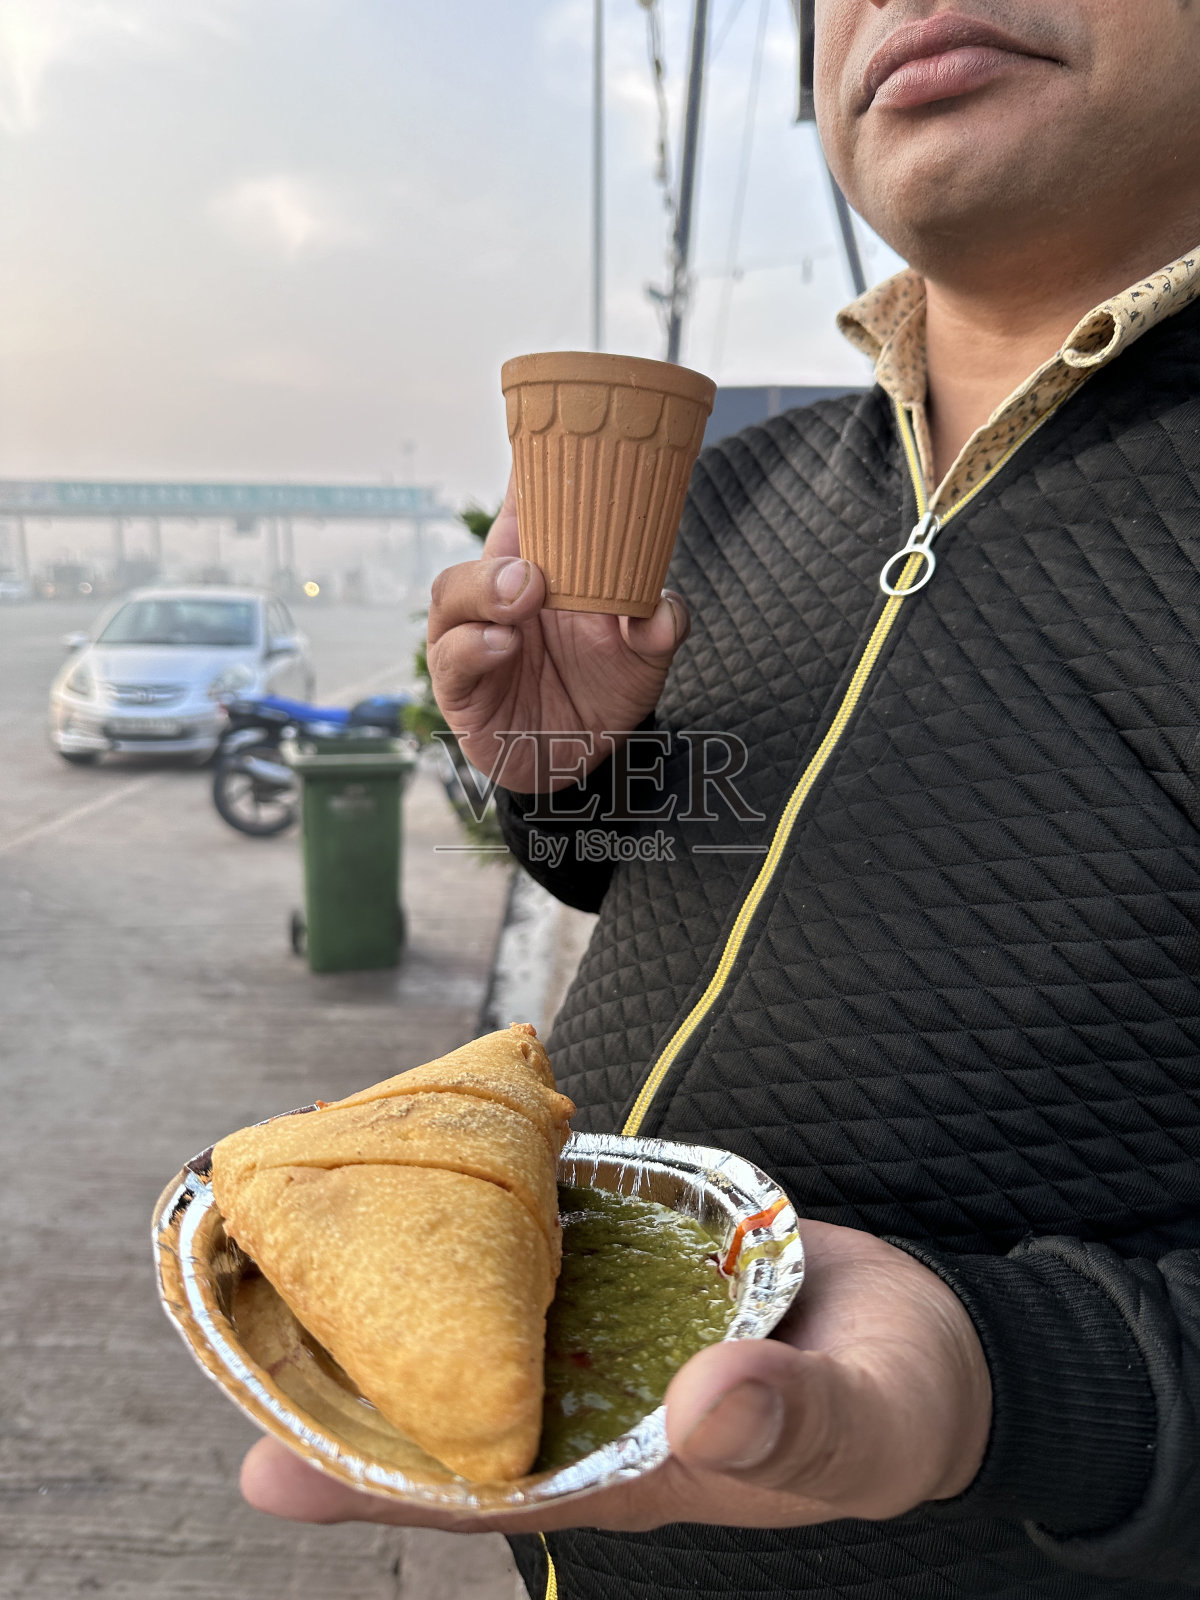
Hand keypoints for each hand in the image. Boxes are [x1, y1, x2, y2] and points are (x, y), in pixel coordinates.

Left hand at [239, 1220, 991, 1533]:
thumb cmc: (899, 1402)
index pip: (482, 1484)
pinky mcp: (631, 1249)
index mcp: (627, 1461)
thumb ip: (797, 1421)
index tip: (266, 1471)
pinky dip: (490, 1202)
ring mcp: (606, 1318)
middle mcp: (592, 1393)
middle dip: (348, 1370)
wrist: (932, 1332)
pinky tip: (433, 1159)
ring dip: (401, 1277)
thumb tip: (708, 1400)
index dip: (376, 1485)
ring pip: (484, 1306)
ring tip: (302, 1228)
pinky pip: (544, 1231)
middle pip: (451, 1395)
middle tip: (236, 1318)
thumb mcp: (866, 1423)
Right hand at [426, 472, 689, 792]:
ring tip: (522, 601)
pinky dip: (475, 648)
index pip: (531, 506)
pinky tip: (504, 646)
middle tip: (538, 564)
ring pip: (451, 594)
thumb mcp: (642, 659)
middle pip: (487, 546)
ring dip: (486, 591)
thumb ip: (657, 629)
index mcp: (543, 568)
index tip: (542, 424)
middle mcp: (500, 594)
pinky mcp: (459, 685)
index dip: (532, 464)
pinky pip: (451, 658)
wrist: (579, 761)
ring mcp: (471, 636)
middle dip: (508, 537)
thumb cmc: (603, 688)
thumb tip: (662, 612)